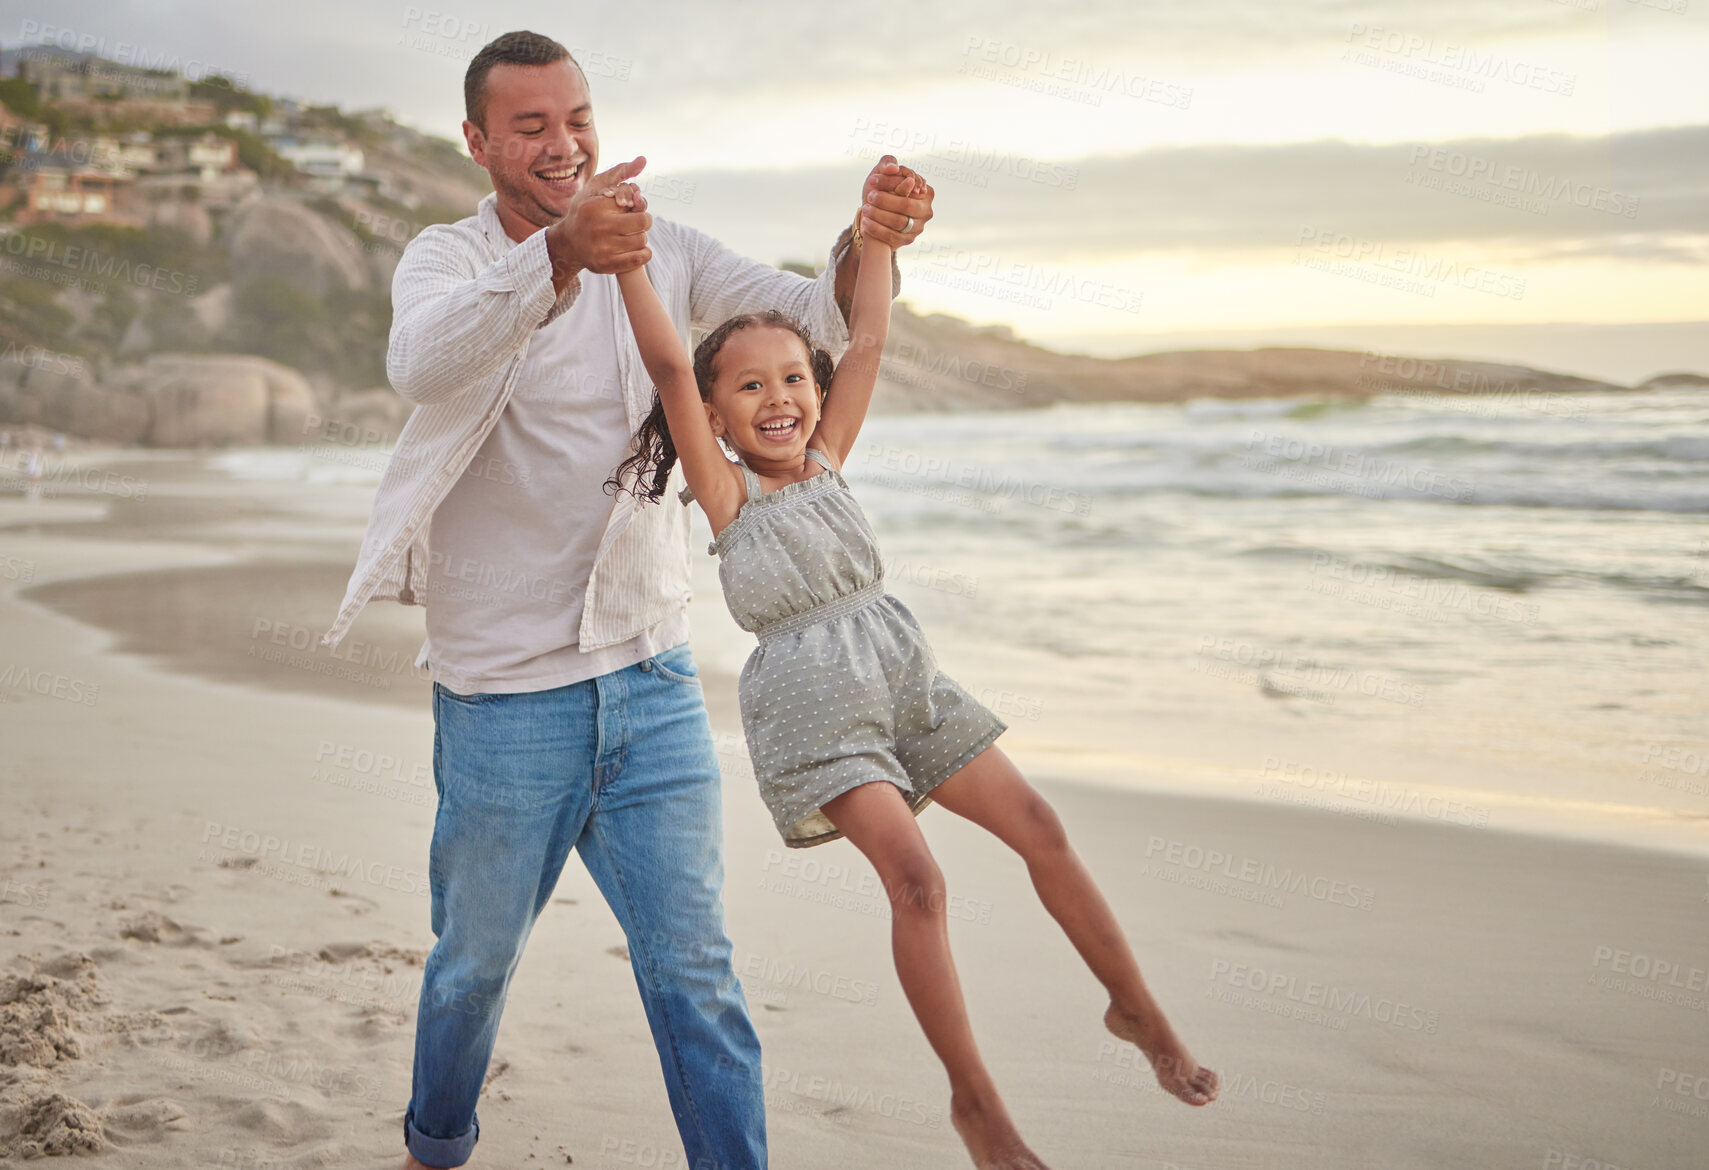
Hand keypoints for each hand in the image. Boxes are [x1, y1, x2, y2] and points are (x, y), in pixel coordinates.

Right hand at [545, 156, 652, 279]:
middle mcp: (598, 227)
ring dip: (642, 236)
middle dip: (643, 219)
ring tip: (631, 234)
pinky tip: (636, 248)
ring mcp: (602, 248)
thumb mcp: (597, 186)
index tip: (628, 206)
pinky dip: (644, 253)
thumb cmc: (586, 210)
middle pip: (643, 221)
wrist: (568, 243)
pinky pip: (640, 258)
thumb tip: (643, 160)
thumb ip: (620, 173)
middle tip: (636, 221)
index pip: (634, 200)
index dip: (636, 202)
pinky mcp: (606, 265)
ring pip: (642, 240)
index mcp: (596, 206)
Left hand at [857, 154, 932, 248]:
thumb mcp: (884, 173)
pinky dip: (877, 229)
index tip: (873, 180)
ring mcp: (918, 227)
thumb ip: (888, 163)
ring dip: (879, 215)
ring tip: (865, 208)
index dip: (891, 182)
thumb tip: (893, 168)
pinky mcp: (907, 240)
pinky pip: (892, 236)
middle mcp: (926, 211)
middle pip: (906, 205)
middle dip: (885, 200)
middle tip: (870, 196)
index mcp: (927, 192)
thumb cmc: (882, 189)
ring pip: (899, 222)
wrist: (876, 214)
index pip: (910, 184)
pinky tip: (866, 222)